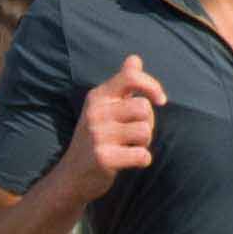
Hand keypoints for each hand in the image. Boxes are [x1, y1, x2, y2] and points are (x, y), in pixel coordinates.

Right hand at [56, 53, 162, 202]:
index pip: (130, 78)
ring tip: (129, 147)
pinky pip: (142, 155)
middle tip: (134, 135)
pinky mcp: (104, 158)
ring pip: (145, 131)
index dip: (152, 86)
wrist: (72, 176)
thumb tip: (135, 58)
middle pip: (144, 108)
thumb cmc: (96, 137)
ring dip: (144, 143)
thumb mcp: (103, 107)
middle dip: (148, 123)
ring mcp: (98, 135)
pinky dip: (142, 160)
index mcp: (98, 96)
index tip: (160, 100)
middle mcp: (96, 112)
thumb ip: (122, 83)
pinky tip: (129, 162)